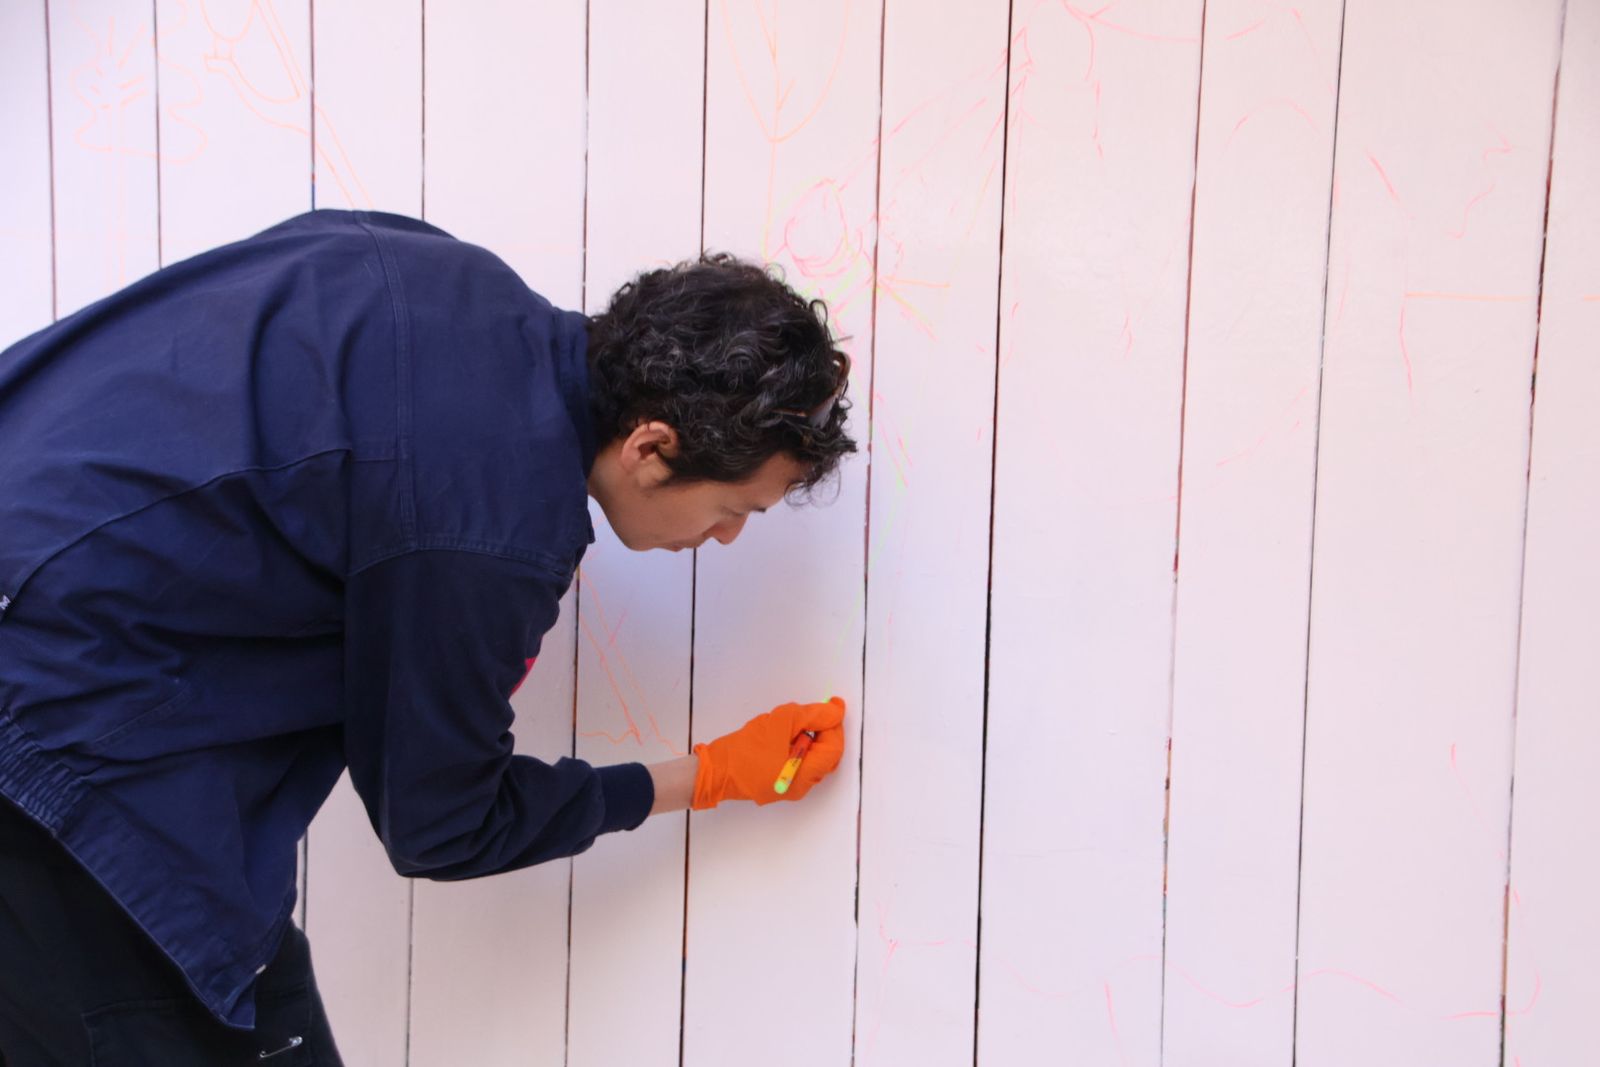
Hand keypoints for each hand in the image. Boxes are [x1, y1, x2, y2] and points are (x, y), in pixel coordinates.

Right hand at [691, 697, 846, 809]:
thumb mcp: (783, 722)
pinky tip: (782, 736)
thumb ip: (813, 716)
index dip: (835, 725)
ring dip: (809, 738)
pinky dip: (798, 747)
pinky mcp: (778, 784)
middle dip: (823, 732)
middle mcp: (801, 787)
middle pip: (826, 756)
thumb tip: (835, 712)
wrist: (716, 769)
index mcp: (805, 775)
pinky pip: (798, 764)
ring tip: (791, 724)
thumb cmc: (747, 747)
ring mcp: (789, 788)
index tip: (832, 705)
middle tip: (811, 714)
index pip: (834, 748)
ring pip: (812, 759)